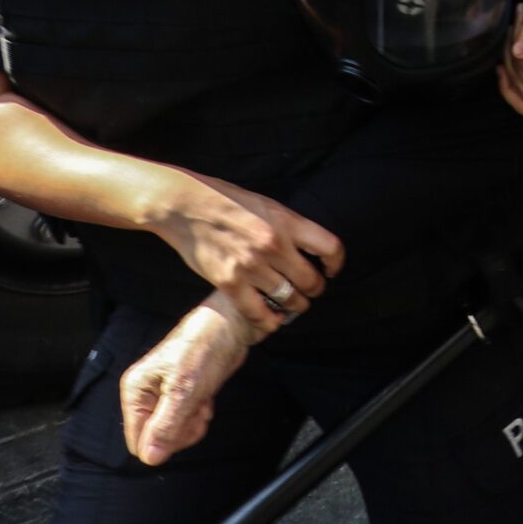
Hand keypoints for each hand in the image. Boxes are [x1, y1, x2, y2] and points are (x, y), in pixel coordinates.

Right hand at [120, 293, 253, 465]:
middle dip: (181, 431)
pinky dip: (199, 415)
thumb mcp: (184, 389)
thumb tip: (150, 457)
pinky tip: (206, 398)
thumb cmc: (205, 348)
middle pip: (157, 440)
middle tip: (195, 408)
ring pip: (174, 434)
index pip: (137, 442)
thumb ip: (166, 425)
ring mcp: (164, 397)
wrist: (231, 326)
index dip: (163, 442)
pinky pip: (186, 423)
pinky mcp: (182, 397)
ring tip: (201, 400)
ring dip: (193, 423)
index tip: (183, 423)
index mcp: (135, 391)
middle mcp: (145, 396)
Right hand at [152, 177, 342, 337]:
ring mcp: (251, 265)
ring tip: (292, 305)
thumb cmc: (228, 202)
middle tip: (310, 292)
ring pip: (288, 299)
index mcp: (287, 222)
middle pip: (311, 281)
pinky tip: (272, 320)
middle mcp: (273, 244)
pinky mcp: (229, 282)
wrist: (186, 205)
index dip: (336, 264)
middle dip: (315, 290)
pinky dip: (269, 321)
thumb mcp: (268, 206)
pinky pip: (258, 313)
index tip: (331, 271)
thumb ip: (288, 227)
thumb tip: (308, 249)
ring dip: (294, 306)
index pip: (330, 248)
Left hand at [498, 9, 522, 128]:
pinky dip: (513, 91)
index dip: (518, 31)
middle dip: (513, 43)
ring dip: (510, 64)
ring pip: (517, 90)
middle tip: (518, 19)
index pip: (521, 57)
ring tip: (512, 39)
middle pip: (517, 73)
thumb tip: (516, 48)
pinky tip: (506, 73)